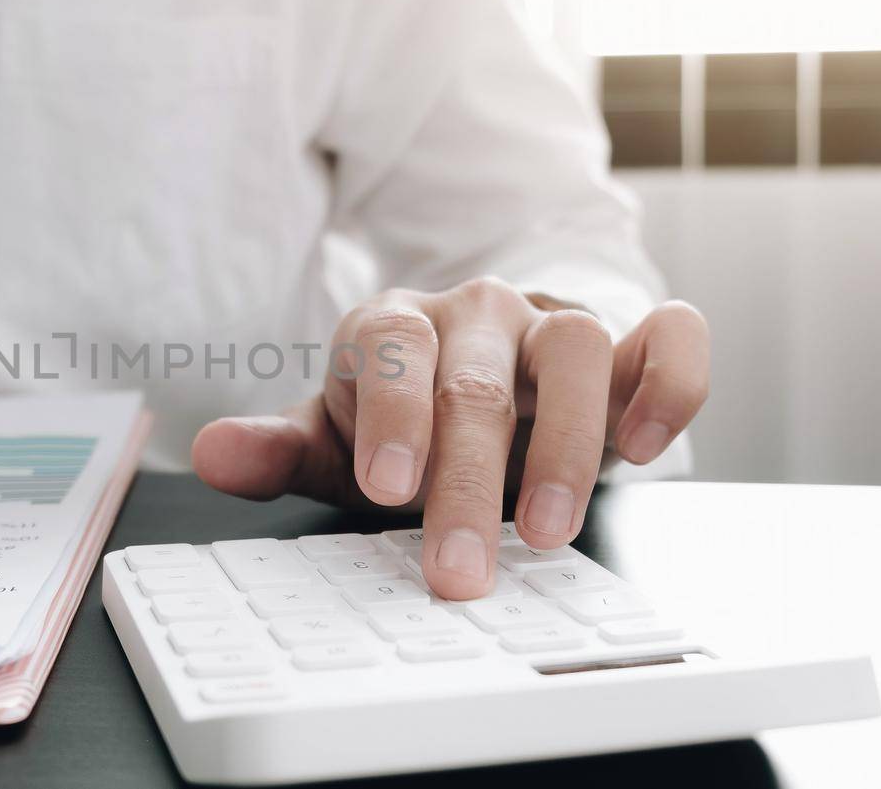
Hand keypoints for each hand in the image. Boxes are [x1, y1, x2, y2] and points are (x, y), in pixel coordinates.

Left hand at [192, 277, 708, 599]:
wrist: (472, 378)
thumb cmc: (399, 420)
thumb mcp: (332, 440)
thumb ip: (276, 450)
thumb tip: (212, 455)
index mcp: (394, 327)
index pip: (391, 348)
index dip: (394, 415)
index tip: (389, 490)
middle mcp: (475, 314)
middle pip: (477, 377)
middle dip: (469, 478)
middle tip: (458, 567)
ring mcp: (552, 322)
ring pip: (576, 346)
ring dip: (568, 442)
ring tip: (546, 532)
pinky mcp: (625, 343)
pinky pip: (667, 339)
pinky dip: (668, 382)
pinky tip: (643, 448)